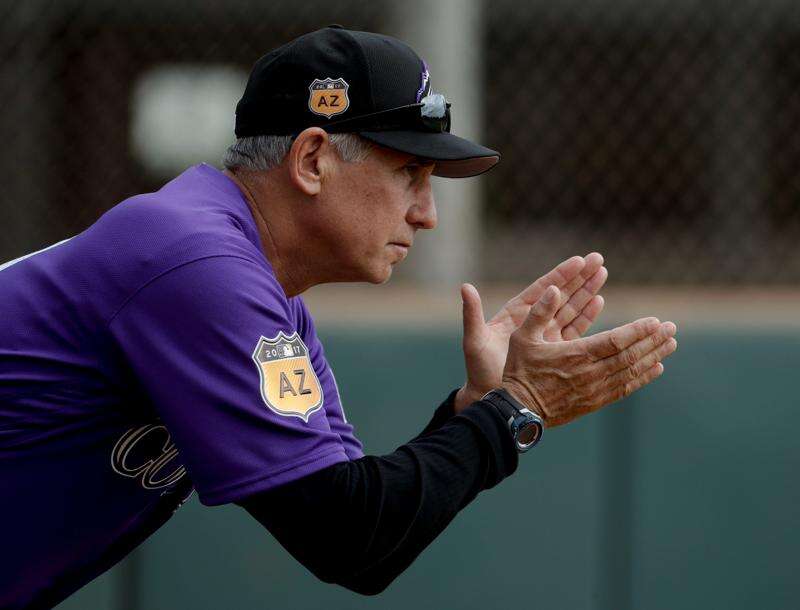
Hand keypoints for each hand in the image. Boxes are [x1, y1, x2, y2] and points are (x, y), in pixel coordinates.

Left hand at [454, 253, 606, 412]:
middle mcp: (532, 321)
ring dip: (586, 292)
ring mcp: (544, 335)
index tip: (579, 261)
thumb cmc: (478, 370)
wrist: (489, 397)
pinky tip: (599, 301)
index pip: (541, 289)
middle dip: (579, 277)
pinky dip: (586, 316)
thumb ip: (472, 314)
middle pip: (560, 294)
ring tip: (603, 273)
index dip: (560, 275)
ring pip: (570, 308)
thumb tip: (465, 287)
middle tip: (598, 258)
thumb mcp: (474, 340)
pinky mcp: (554, 350)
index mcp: (515, 314)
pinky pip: (574, 330)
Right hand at [502, 285, 677, 426]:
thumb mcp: (522, 337)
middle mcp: (590, 373)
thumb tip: (554, 288)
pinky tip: (656, 368)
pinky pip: (624, 388)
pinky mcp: (594, 402)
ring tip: (671, 344)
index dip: (638, 331)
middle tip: (673, 328)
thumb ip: (539, 312)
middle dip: (653, 341)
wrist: (518, 410)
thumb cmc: (519, 370)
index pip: (616, 341)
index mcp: (575, 355)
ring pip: (631, 372)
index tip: (656, 321)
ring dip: (653, 357)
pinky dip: (643, 377)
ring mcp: (594, 390)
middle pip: (630, 356)